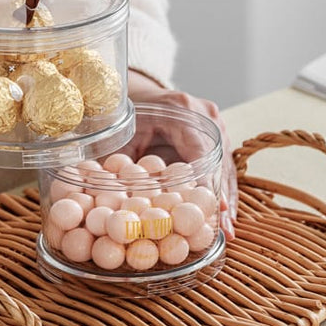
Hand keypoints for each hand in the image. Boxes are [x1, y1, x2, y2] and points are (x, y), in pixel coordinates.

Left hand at [127, 70, 237, 239]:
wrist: (141, 95)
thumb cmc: (128, 114)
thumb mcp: (120, 135)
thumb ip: (116, 162)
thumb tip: (99, 196)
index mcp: (182, 109)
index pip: (199, 149)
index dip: (206, 181)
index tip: (210, 206)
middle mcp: (205, 115)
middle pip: (219, 161)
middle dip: (221, 197)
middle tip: (223, 228)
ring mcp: (215, 125)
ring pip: (225, 166)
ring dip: (226, 198)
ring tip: (226, 230)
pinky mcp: (217, 138)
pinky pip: (223, 167)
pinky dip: (222, 191)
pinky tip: (223, 216)